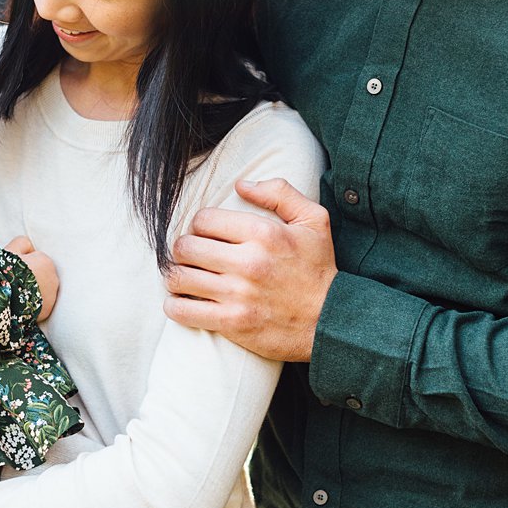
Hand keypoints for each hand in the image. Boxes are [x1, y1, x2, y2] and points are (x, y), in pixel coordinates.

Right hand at [5, 235, 58, 320]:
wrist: (1, 297)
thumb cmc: (5, 272)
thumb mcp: (11, 249)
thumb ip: (23, 242)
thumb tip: (29, 246)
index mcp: (46, 262)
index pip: (38, 261)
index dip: (24, 265)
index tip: (14, 271)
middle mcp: (53, 278)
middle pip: (42, 276)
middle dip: (32, 278)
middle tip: (15, 283)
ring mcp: (52, 296)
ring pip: (43, 291)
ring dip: (35, 292)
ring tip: (18, 295)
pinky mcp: (48, 310)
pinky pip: (42, 305)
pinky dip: (34, 305)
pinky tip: (22, 305)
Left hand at [164, 179, 336, 361]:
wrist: (332, 321)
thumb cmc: (319, 269)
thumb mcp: (314, 221)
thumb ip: (280, 193)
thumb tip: (241, 185)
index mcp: (264, 233)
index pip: (204, 219)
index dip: (200, 225)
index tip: (206, 236)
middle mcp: (248, 262)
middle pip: (185, 246)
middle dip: (184, 249)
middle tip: (193, 256)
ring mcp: (238, 294)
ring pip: (178, 277)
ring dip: (176, 276)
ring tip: (185, 277)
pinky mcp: (232, 322)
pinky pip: (183, 310)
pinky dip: (175, 305)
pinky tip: (183, 302)